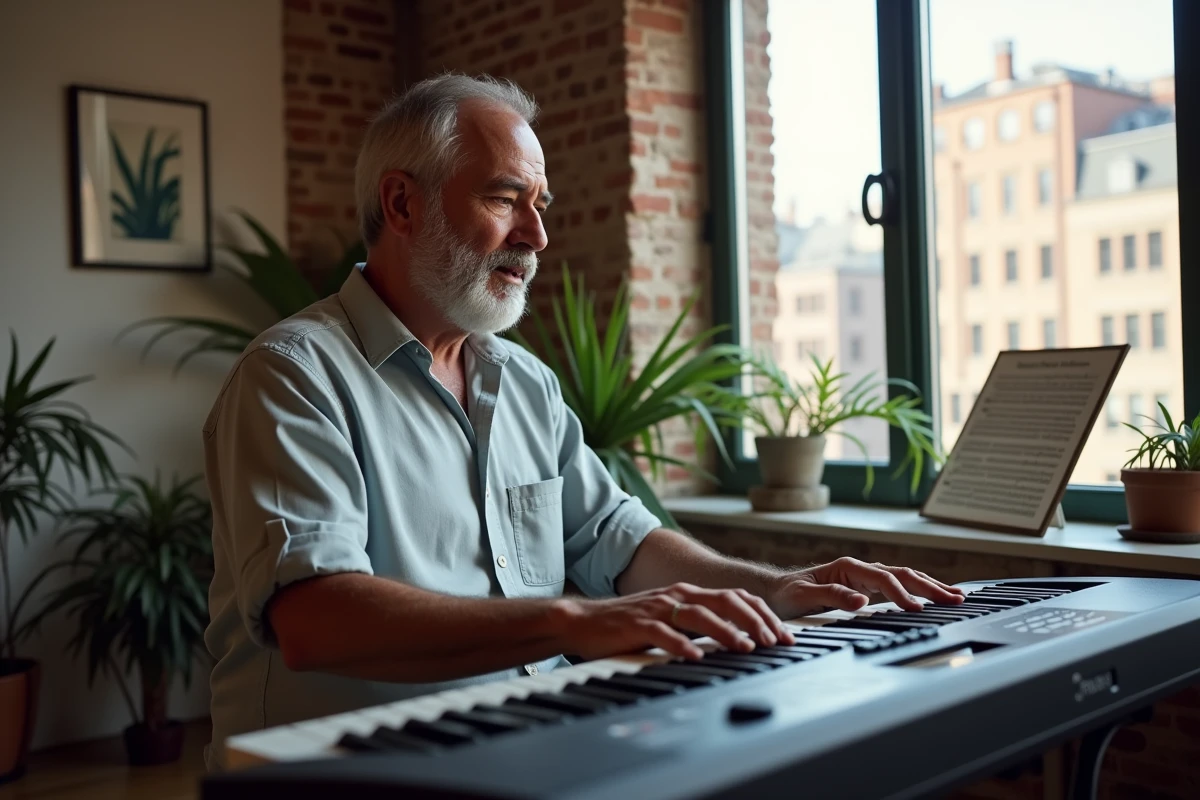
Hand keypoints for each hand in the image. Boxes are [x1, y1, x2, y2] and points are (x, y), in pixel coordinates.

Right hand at [558, 582, 790, 660]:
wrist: (584, 621)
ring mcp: (657, 608)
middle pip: (725, 601)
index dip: (763, 614)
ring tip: (745, 647)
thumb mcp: (672, 619)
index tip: (784, 634)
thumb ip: (701, 624)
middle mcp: (677, 595)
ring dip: (726, 631)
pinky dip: (682, 644)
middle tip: (775, 641)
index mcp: (688, 593)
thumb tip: (739, 638)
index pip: (736, 597)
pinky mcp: (637, 624)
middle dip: (755, 621)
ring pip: (700, 614)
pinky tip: (696, 655)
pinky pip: (664, 633)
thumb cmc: (630, 624)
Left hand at [766, 557, 965, 618]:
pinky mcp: (866, 586)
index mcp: (847, 568)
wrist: (776, 591)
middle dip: (929, 586)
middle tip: (955, 599)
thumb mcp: (803, 596)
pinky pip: (898, 584)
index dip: (901, 594)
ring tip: (955, 595)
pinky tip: (932, 595)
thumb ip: (832, 597)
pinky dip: (918, 589)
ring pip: (904, 577)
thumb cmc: (787, 594)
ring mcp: (865, 576)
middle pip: (901, 574)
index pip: (883, 579)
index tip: (916, 609)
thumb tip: (863, 601)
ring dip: (930, 586)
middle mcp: (860, 568)